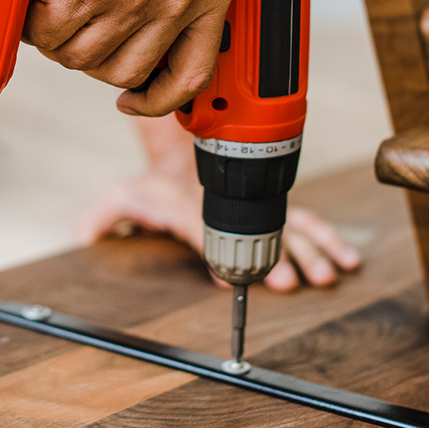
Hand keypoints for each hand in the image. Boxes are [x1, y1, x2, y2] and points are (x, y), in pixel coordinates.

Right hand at [7, 0, 233, 116]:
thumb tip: (150, 54)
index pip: (193, 72)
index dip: (159, 98)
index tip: (135, 99)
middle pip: (123, 72)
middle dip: (90, 51)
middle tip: (75, 14)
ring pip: (79, 57)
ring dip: (57, 31)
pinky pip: (48, 35)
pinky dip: (33, 15)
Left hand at [78, 169, 361, 290]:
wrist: (184, 147)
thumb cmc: (155, 185)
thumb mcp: (123, 195)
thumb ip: (103, 217)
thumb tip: (81, 238)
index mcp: (190, 208)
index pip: (203, 232)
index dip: (217, 254)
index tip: (232, 280)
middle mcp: (226, 206)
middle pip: (257, 231)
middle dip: (280, 256)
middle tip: (297, 281)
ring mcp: (252, 203)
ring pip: (289, 223)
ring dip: (312, 248)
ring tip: (331, 270)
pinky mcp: (270, 204)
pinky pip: (304, 218)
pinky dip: (327, 235)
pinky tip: (347, 255)